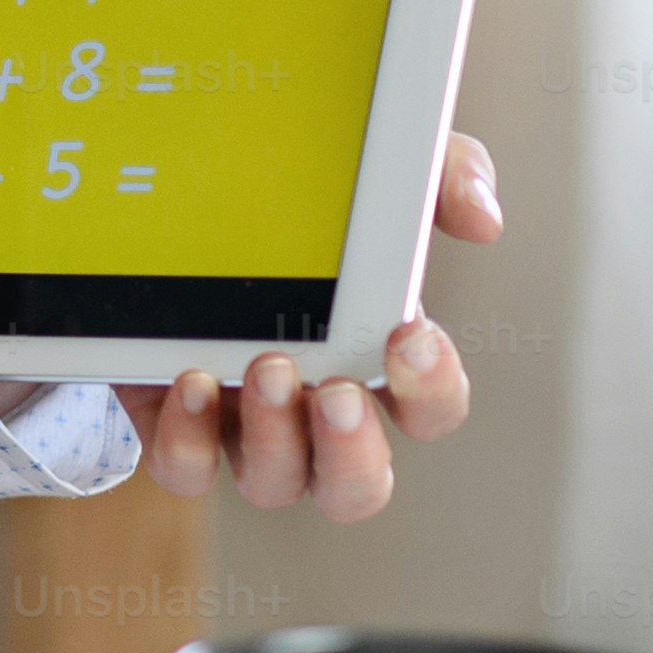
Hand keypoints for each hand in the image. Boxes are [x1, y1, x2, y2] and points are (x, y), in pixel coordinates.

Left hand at [130, 130, 505, 521]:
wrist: (170, 193)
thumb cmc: (299, 198)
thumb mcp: (373, 166)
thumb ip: (443, 174)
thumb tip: (481, 217)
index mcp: (374, 360)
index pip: (430, 408)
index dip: (431, 388)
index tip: (411, 337)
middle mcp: (314, 411)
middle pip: (357, 486)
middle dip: (354, 450)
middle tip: (338, 393)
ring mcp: (244, 424)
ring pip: (275, 484)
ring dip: (275, 440)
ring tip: (265, 368)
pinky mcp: (176, 420)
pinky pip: (186, 468)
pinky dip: (189, 441)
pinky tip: (188, 382)